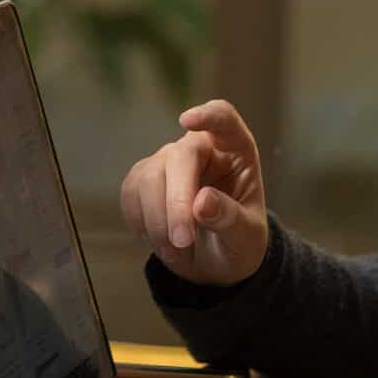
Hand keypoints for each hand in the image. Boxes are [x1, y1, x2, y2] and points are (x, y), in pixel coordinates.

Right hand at [119, 99, 270, 287]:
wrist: (214, 261)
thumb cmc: (238, 241)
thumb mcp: (247, 237)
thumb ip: (230, 219)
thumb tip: (202, 202)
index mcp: (235, 151)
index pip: (223, 119)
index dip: (207, 116)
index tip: (187, 121)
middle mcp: (200, 149)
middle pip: (180, 157)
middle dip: (177, 201)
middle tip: (183, 240)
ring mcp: (168, 162)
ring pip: (149, 177)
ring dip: (157, 220)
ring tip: (176, 249)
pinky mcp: (142, 180)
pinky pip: (131, 193)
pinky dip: (141, 222)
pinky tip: (160, 241)